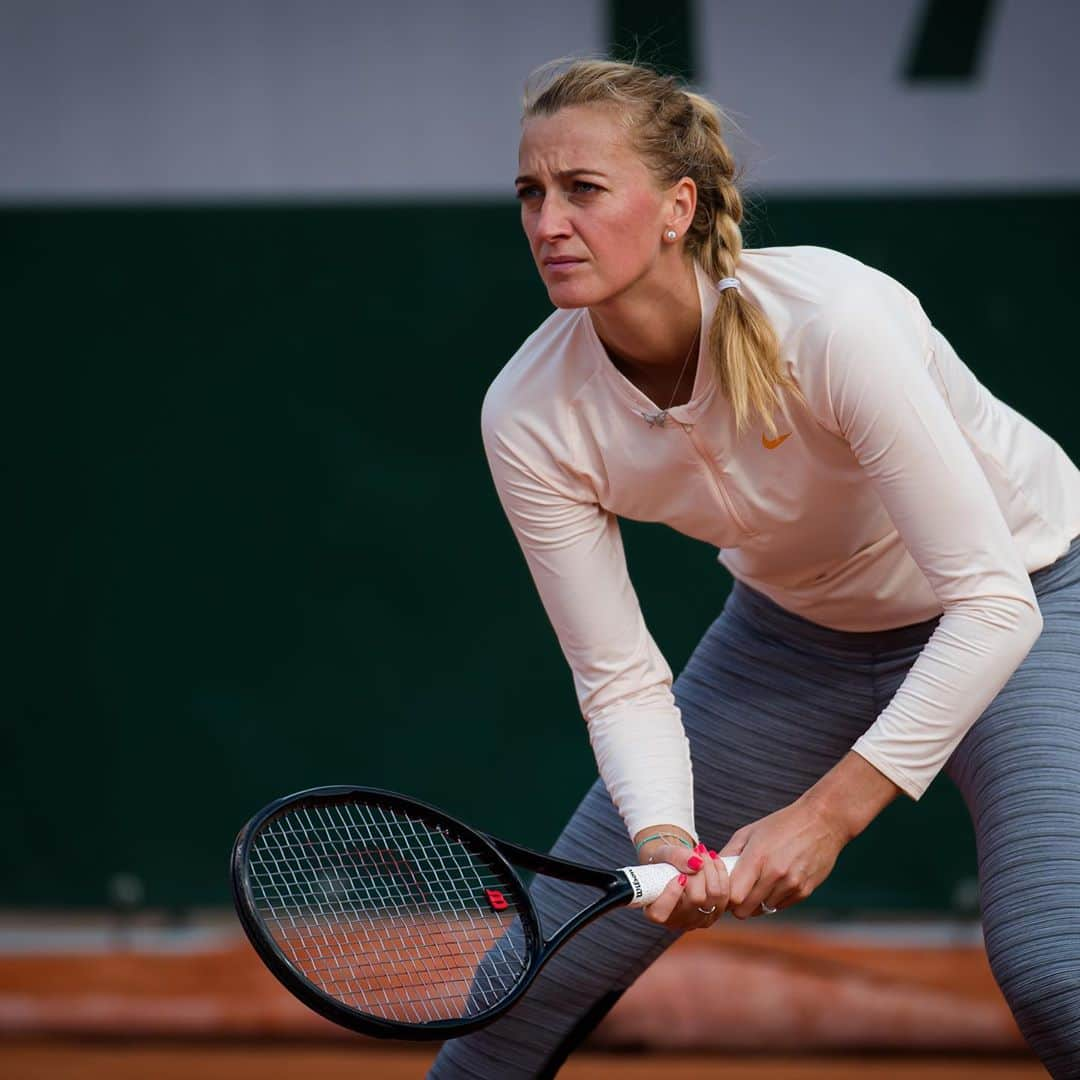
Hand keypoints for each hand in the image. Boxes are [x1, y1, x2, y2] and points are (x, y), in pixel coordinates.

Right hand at [633, 830, 730, 930]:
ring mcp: (697, 921)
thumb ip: (675, 856)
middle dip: (699, 872)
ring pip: (714, 898)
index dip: (671, 894)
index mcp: (654, 910)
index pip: (660, 913)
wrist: (677, 867)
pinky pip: (725, 897)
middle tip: (696, 852)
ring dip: (712, 870)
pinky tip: (715, 861)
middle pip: (696, 900)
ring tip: (705, 853)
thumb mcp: (663, 853)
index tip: (679, 875)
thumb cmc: (665, 862)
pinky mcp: (714, 915)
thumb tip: (697, 864)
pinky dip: (722, 876)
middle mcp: (675, 921)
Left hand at [718, 795, 847, 918]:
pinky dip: (774, 899)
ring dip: (757, 902)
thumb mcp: (749, 832)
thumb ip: (728, 854)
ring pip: (763, 910)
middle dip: (738, 904)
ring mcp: (791, 884)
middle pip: (746, 910)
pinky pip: (780, 906)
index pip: (733, 896)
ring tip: (759, 882)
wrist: (821, 821)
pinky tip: (776, 882)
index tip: (724, 890)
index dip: (725, 897)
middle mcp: (775, 874)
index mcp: (757, 857)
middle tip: (738, 891)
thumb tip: (709, 873)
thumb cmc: (781, 824)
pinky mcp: (805, 891)